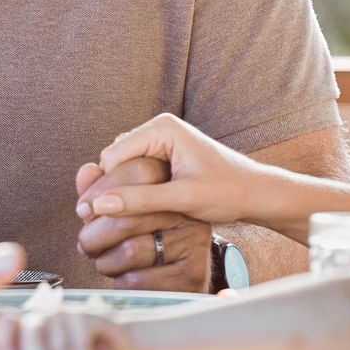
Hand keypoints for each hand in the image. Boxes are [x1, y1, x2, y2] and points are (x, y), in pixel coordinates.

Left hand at [73, 156, 211, 291]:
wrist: (181, 268)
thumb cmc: (144, 231)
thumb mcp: (123, 202)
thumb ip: (103, 186)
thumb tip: (87, 172)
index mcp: (172, 183)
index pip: (137, 172)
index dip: (100, 190)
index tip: (83, 209)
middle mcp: (187, 208)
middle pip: (127, 216)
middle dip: (93, 235)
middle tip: (86, 244)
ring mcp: (194, 240)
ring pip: (130, 251)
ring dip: (106, 262)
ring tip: (104, 261)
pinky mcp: (193, 272)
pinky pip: (140, 279)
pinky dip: (121, 281)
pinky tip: (124, 275)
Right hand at [80, 113, 279, 225]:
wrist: (257, 194)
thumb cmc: (229, 192)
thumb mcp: (183, 199)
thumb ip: (141, 201)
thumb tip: (101, 205)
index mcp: (162, 129)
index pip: (112, 157)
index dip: (102, 187)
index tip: (93, 217)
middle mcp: (158, 128)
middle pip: (114, 160)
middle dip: (110, 189)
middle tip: (96, 221)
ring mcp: (161, 140)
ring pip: (123, 168)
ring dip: (121, 191)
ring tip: (119, 218)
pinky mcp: (165, 154)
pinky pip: (136, 172)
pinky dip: (134, 191)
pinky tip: (136, 211)